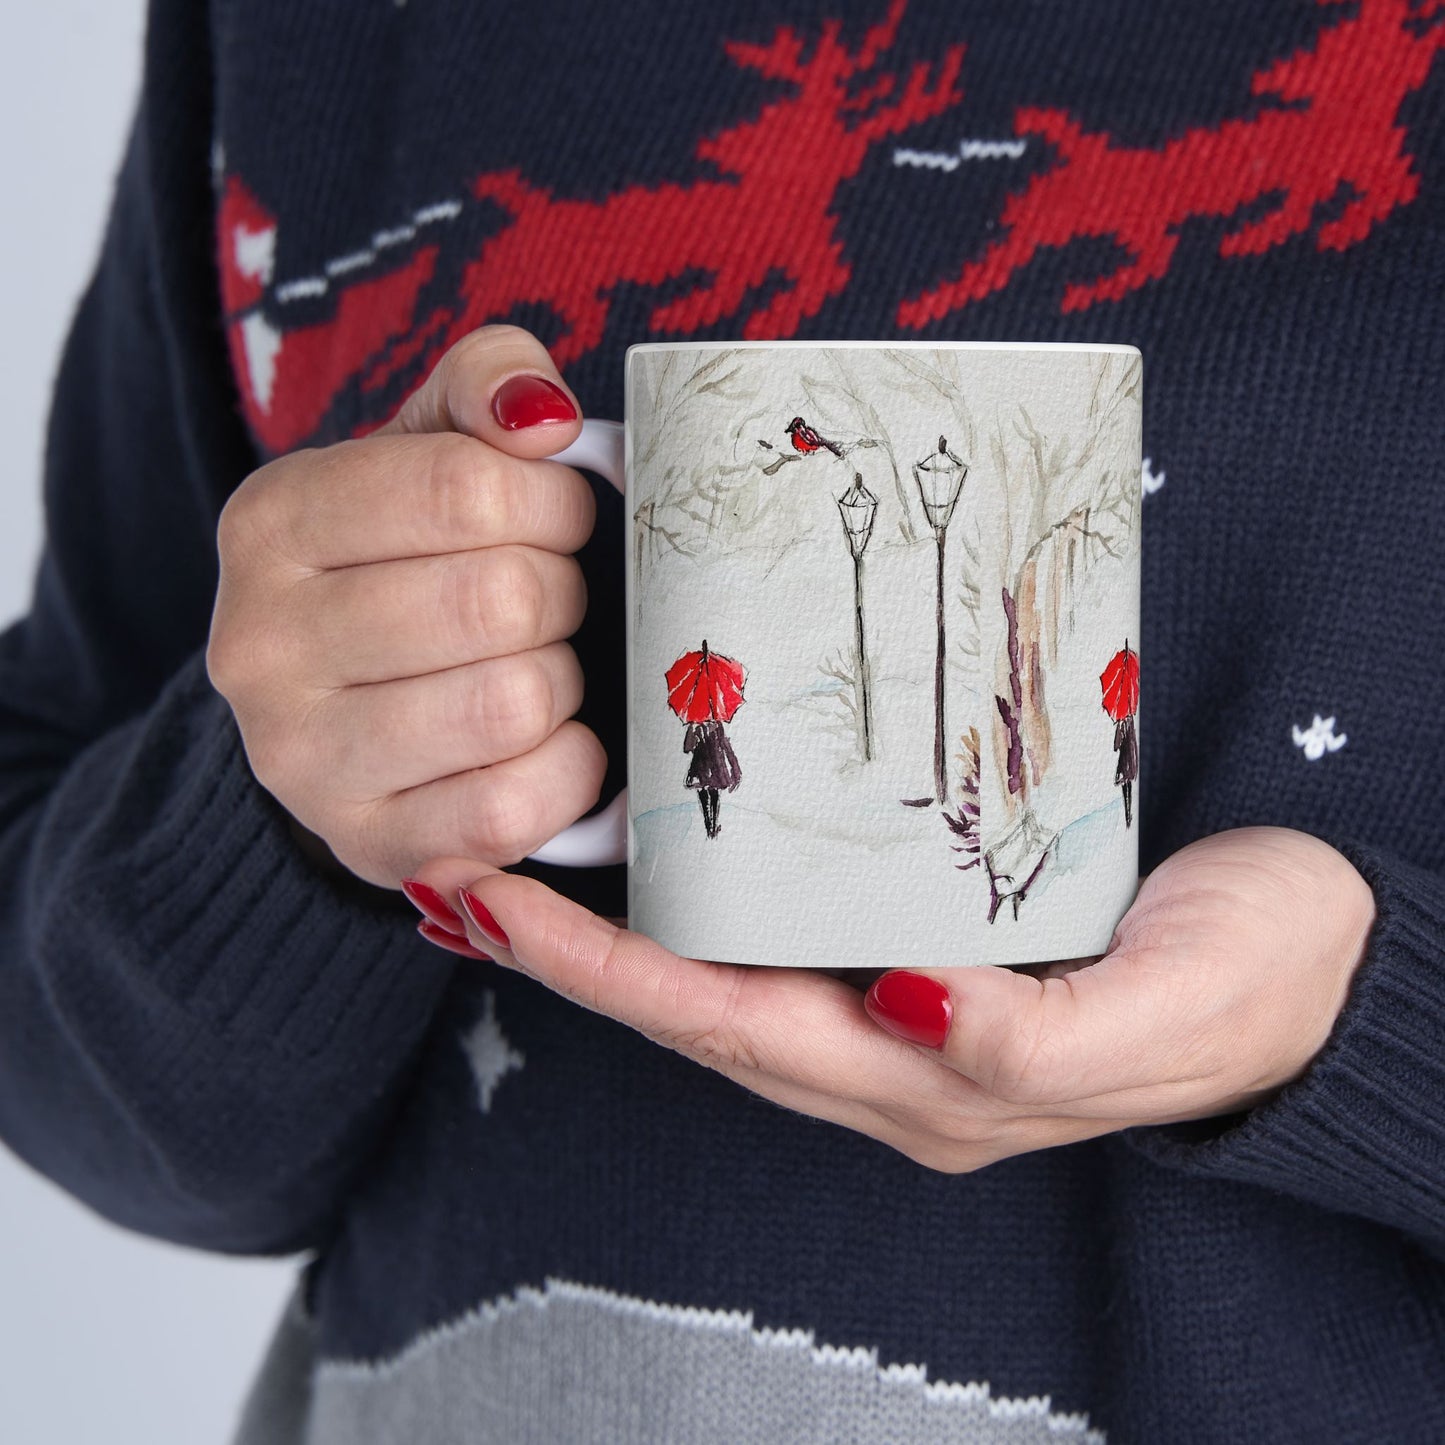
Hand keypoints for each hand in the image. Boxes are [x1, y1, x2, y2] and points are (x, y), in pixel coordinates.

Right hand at [207, 326, 603, 887]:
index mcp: (272, 522)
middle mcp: (260, 645)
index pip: (466, 488)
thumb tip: (543, 417)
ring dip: (561, 681)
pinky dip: (566, 769)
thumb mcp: (429, 447)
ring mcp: (303, 760)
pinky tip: (546, 742)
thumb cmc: (408, 562)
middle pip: (500, 600)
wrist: (345, 709)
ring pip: (513, 703)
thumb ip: (486, 385)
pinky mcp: (369, 845)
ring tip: (535, 667)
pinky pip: (515, 807)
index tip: (556, 519)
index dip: (552, 503)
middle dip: (560, 593)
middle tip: (547, 600)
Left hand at [407, 828, 1375, 1169]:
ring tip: (520, 862)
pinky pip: (786, 934)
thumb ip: (1034, 1038)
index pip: (732, 1029)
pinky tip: (664, 856)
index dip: (607, 976)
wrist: (1326, 957)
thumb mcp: (1165, 1012)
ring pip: (729, 977)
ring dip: (620, 933)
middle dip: (573, 955)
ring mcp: (906, 1006)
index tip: (496, 905)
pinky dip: (703, 904)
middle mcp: (896, 1053)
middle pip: (700, 1010)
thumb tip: (906, 1008)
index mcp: (936, 1083)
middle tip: (461, 870)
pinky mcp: (931, 944)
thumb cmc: (1256, 982)